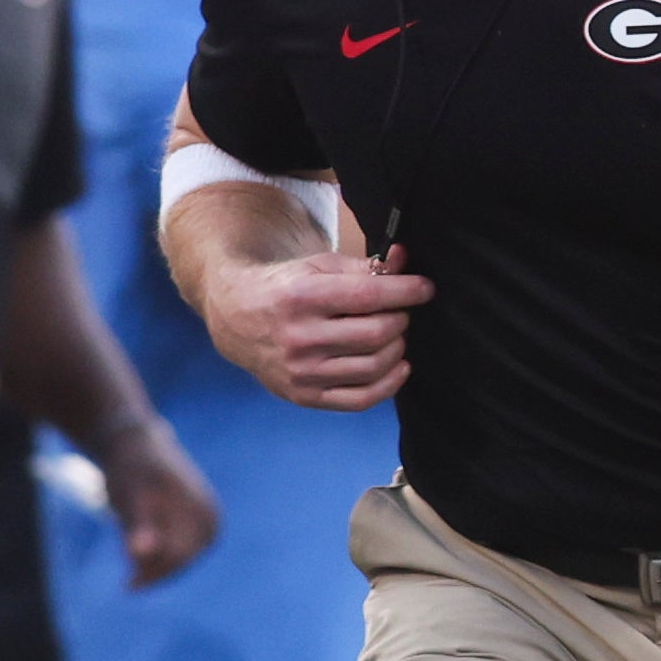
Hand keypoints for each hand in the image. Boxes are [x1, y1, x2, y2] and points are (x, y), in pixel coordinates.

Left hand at [96, 416, 217, 586]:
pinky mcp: (199, 525)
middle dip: (155, 570)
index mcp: (201, 512)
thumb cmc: (129, 470)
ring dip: (155, 563)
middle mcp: (211, 519)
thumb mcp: (130, 496)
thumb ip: (139, 526)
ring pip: (181, 559)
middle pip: (183, 561)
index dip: (154, 574)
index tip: (127, 586)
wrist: (134, 444)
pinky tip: (140, 541)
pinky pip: (179, 552)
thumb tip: (140, 555)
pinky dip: (159, 555)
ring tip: (131, 541)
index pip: (180, 558)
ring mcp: (208, 522)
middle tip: (126, 577)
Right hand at [207, 245, 429, 408]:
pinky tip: (397, 365)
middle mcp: (299, 337)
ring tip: (394, 335)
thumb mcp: (318, 267)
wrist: (235, 316)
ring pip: (373, 367)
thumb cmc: (286, 287)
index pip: (368, 296)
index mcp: (301, 297)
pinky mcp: (305, 396)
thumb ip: (363, 266)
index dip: (406, 291)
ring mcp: (301, 372)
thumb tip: (404, 260)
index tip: (425, 288)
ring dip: (397, 349)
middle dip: (400, 320)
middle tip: (401, 312)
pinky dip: (389, 384)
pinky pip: (361, 399)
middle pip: (376, 334)